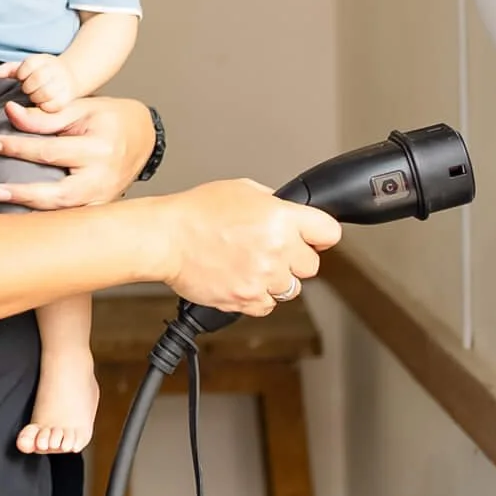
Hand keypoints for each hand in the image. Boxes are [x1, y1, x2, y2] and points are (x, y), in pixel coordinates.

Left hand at [0, 54, 76, 112]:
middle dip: (28, 87)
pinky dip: (45, 106)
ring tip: (36, 96)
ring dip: (36, 97)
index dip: (22, 74)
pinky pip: (54, 105)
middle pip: (38, 78)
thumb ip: (9, 69)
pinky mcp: (68, 96)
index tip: (23, 78)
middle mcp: (55, 69)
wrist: (69, 76)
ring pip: (45, 93)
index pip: (29, 64)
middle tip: (29, 89)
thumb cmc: (41, 72)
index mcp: (43, 59)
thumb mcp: (26, 67)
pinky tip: (43, 102)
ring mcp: (63, 82)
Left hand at [0, 95, 156, 209]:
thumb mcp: (81, 108)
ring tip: (8, 207)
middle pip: (60, 193)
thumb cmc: (110, 119)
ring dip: (35, 212)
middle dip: (25, 193)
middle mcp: (104, 178)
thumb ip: (45, 115)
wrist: (143, 136)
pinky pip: (75, 220)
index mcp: (100, 149)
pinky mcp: (102, 207)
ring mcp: (105, 198)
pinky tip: (30, 224)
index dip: (18, 147)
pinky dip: (53, 223)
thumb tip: (11, 113)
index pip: (50, 151)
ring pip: (67, 213)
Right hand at [157, 179, 339, 315]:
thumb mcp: (242, 190)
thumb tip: (289, 214)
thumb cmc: (196, 212)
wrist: (165, 238)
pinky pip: (268, 306)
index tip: (314, 238)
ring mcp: (263, 278)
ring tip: (249, 264)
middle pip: (312, 266)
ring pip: (290, 289)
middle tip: (271, 250)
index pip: (329, 233)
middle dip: (294, 259)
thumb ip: (273, 204)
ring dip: (275, 279)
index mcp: (281, 218)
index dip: (320, 235)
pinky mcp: (247, 299)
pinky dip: (257, 296)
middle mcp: (278, 249)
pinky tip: (239, 277)